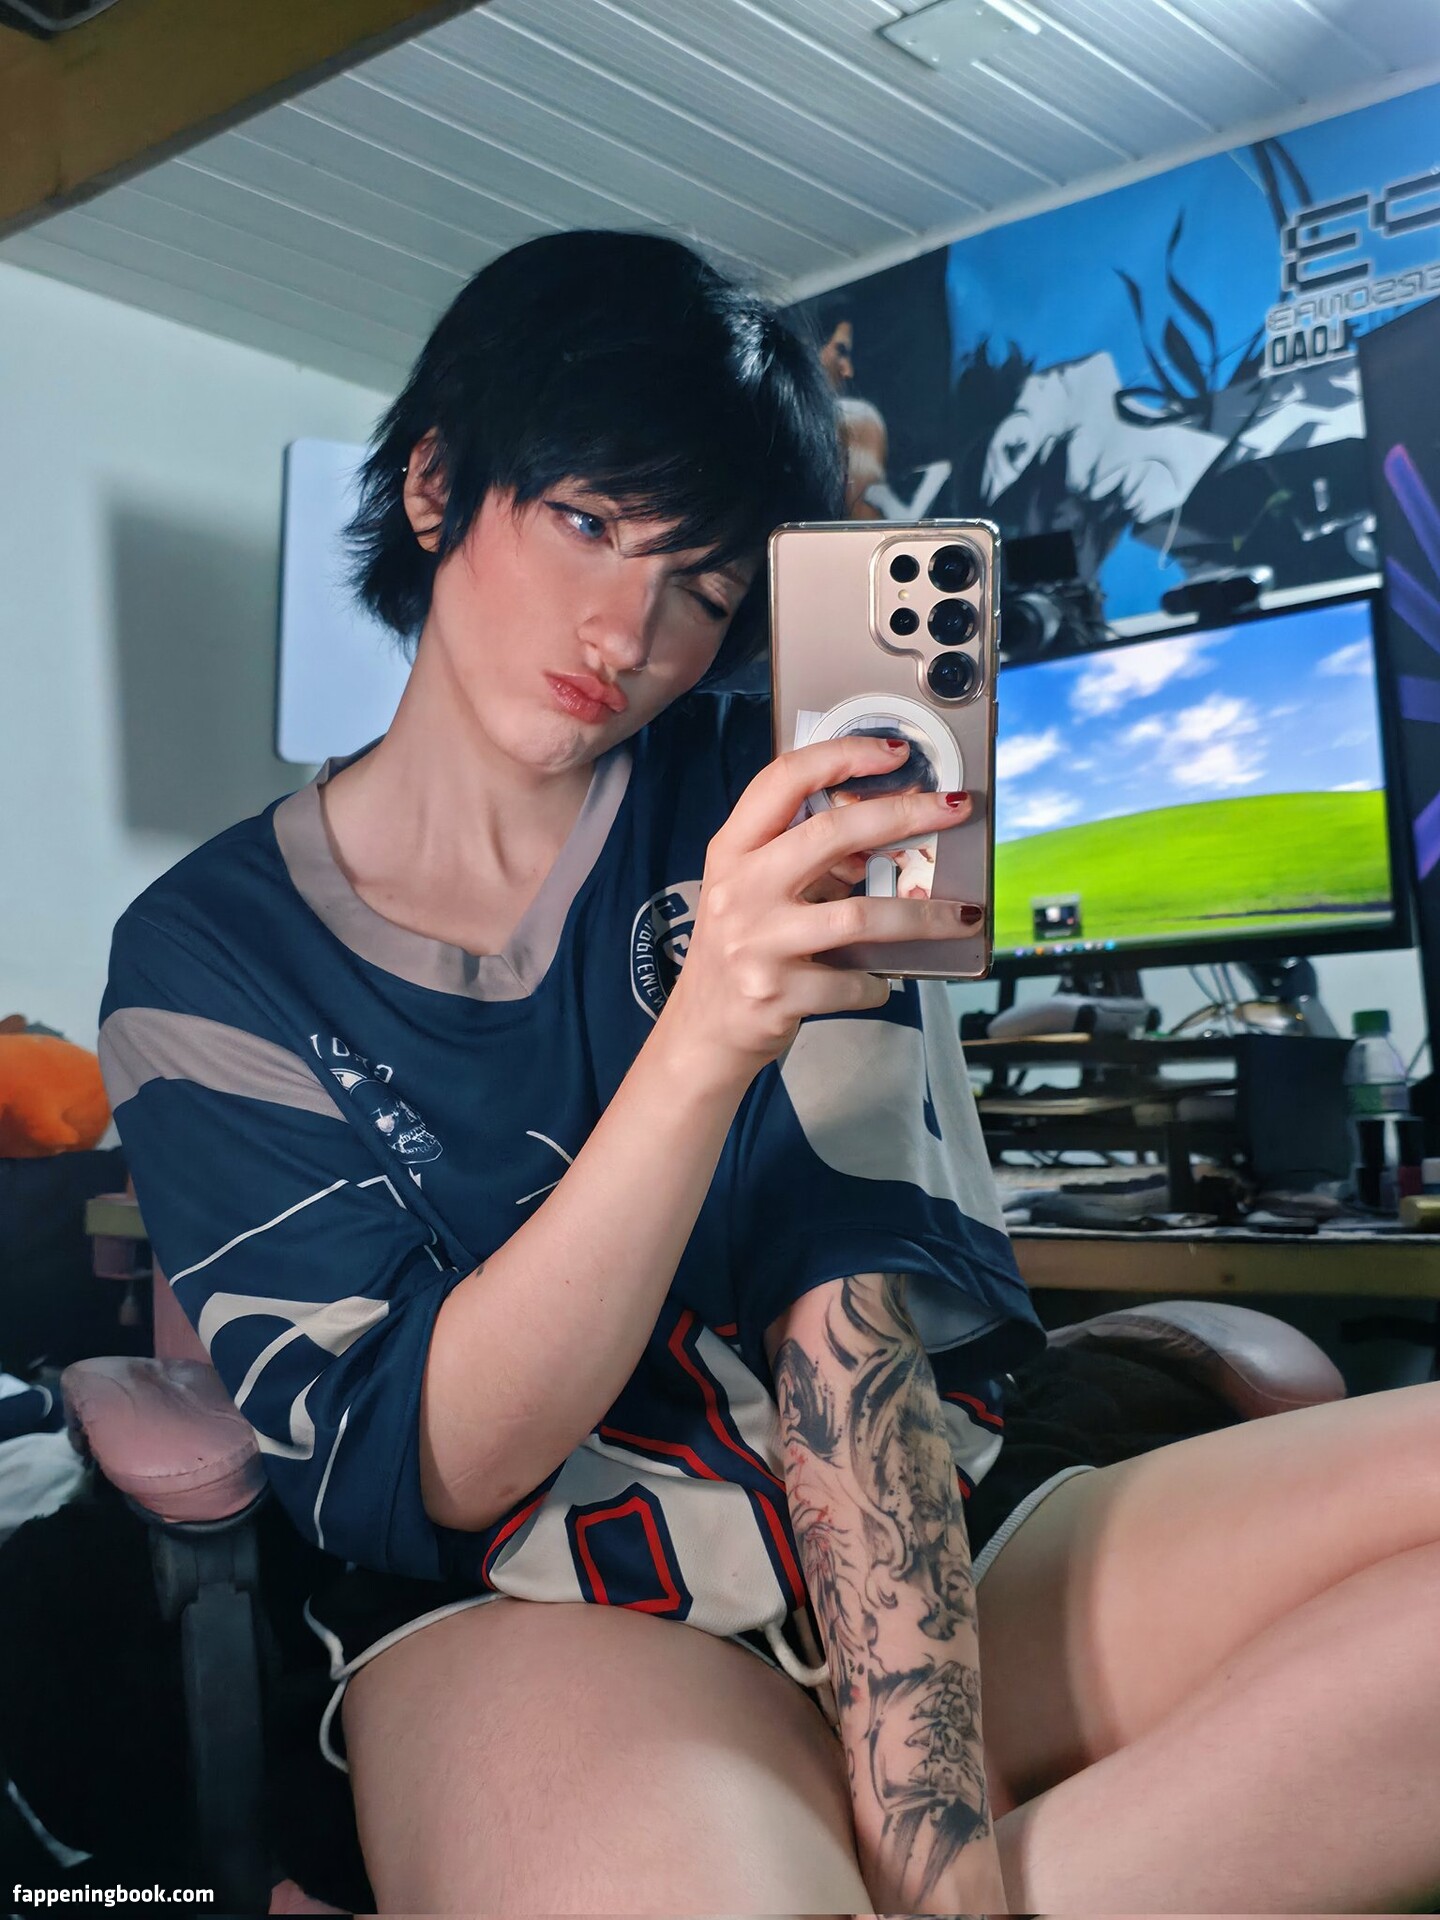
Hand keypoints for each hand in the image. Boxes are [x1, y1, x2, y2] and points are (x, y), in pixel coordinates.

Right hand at [660, 735, 978, 1089]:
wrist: (702, 1033)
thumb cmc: (739, 951)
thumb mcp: (750, 890)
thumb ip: (799, 857)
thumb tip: (883, 830)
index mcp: (733, 851)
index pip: (783, 780)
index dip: (841, 755)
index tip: (895, 752)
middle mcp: (741, 888)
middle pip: (833, 833)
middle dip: (905, 814)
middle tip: (954, 808)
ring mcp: (757, 942)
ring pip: (860, 916)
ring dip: (923, 917)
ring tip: (964, 916)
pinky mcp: (777, 992)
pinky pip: (852, 981)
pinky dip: (878, 982)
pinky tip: (882, 982)